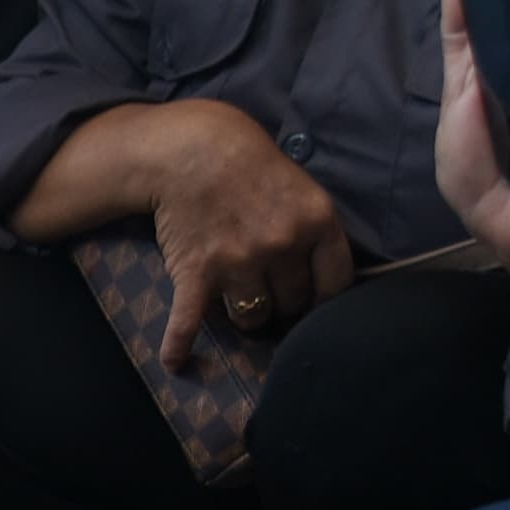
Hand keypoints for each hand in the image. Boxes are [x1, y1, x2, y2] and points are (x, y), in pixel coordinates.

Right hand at [141, 99, 353, 369]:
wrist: (191, 148)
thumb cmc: (250, 165)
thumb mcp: (302, 187)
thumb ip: (317, 231)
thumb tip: (323, 284)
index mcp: (317, 221)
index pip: (335, 286)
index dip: (324, 301)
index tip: (312, 304)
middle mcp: (283, 244)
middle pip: (292, 305)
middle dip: (282, 305)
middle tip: (269, 296)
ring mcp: (240, 261)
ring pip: (252, 318)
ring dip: (245, 315)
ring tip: (236, 302)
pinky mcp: (198, 271)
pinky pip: (191, 320)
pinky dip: (179, 343)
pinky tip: (174, 361)